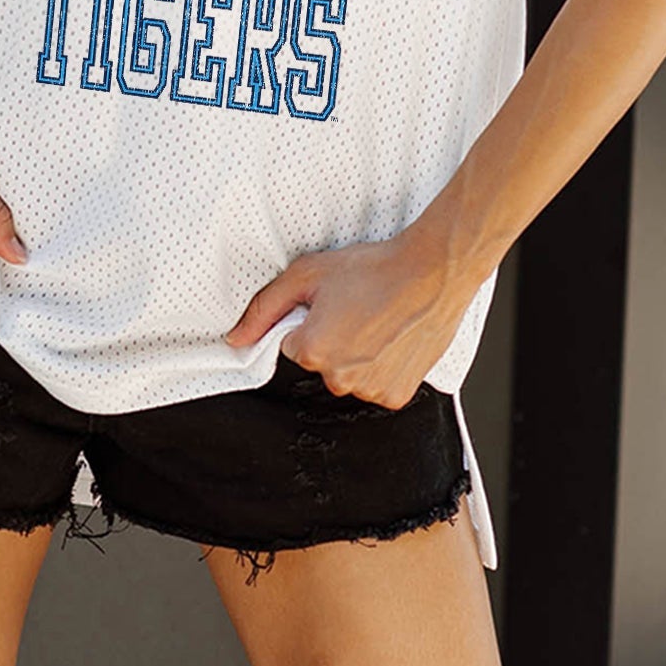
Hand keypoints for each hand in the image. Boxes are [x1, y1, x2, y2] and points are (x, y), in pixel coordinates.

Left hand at [222, 232, 468, 409]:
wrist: (432, 272)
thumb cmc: (373, 268)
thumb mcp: (309, 274)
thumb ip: (264, 308)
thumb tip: (234, 339)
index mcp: (311, 351)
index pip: (293, 346)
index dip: (310, 321)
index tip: (334, 304)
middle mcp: (338, 379)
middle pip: (321, 364)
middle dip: (333, 340)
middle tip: (358, 309)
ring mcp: (369, 391)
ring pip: (350, 377)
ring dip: (358, 356)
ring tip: (379, 321)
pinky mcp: (396, 396)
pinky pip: (377, 387)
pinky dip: (383, 369)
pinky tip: (393, 340)